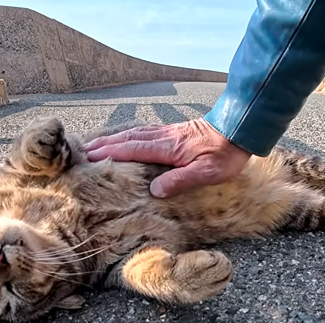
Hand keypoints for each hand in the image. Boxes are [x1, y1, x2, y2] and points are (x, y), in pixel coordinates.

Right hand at [83, 118, 251, 197]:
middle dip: (106, 144)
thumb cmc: (225, 154)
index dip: (111, 153)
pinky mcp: (175, 131)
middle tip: (84, 151)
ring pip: (135, 133)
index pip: (133, 150)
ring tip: (98, 143)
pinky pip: (145, 132)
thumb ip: (180, 180)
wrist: (240, 129)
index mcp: (168, 148)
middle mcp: (164, 137)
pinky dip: (130, 134)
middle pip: (129, 139)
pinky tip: (127, 137)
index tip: (91, 157)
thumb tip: (154, 191)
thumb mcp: (206, 173)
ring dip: (115, 138)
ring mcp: (169, 132)